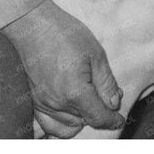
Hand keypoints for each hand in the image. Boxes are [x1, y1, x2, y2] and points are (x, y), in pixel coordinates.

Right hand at [2, 0, 123, 137]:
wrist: (34, 26)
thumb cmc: (66, 35)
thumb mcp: (95, 54)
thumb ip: (106, 83)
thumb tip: (114, 103)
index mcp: (75, 92)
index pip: (97, 117)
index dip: (111, 120)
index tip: (119, 119)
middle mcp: (57, 103)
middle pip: (84, 122)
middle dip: (98, 114)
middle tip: (106, 98)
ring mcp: (43, 104)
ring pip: (68, 127)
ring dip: (81, 120)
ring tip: (89, 104)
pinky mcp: (34, 101)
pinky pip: (49, 126)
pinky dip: (62, 126)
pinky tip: (70, 115)